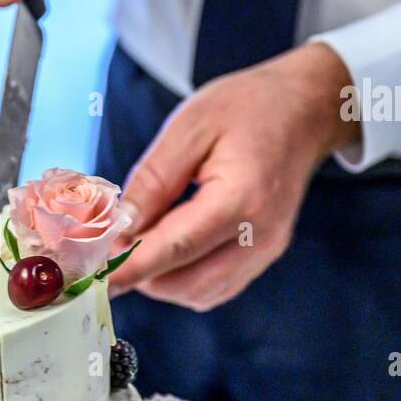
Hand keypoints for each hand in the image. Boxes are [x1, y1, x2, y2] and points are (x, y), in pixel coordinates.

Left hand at [109, 44, 359, 310]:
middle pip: (186, 282)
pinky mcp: (264, 255)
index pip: (177, 248)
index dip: (131, 266)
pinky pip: (214, 286)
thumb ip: (152, 181)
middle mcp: (260, 235)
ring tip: (138, 240)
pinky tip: (166, 247)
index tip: (96, 277)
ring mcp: (266, 250)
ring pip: (198, 293)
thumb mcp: (188, 129)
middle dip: (141, 272)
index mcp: (242, 198)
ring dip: (160, 279)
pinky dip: (182, 278)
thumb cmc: (248, 107)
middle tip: (109, 244)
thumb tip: (119, 227)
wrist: (305, 108)